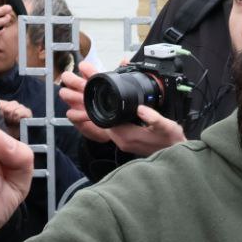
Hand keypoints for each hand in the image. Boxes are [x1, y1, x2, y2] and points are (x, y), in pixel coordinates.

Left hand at [58, 63, 186, 153]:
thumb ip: (154, 119)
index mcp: (126, 136)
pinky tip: (97, 106)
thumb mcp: (167, 128)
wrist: (176, 155)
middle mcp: (120, 139)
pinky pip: (107, 125)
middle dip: (82, 102)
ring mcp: (121, 140)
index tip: (79, 88)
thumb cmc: (172, 142)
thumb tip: (140, 109)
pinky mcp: (125, 139)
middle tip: (66, 87)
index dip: (89, 103)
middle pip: (97, 118)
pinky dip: (100, 114)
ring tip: (73, 93)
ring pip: (100, 121)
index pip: (101, 118)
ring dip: (88, 108)